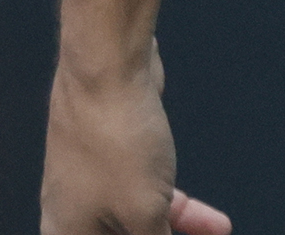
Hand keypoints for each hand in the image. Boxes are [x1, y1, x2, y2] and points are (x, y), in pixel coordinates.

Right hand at [41, 40, 229, 234]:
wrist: (108, 67)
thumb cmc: (116, 144)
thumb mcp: (143, 216)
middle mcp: (73, 216)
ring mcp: (94, 184)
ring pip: (139, 227)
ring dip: (180, 234)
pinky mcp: (118, 158)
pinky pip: (149, 200)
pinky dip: (179, 213)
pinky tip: (211, 222)